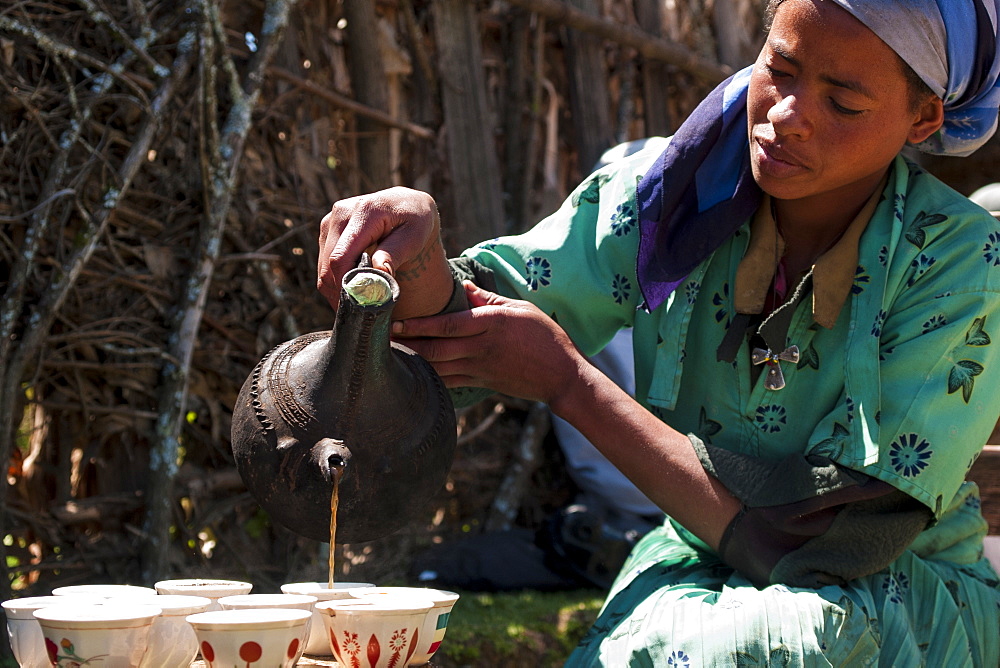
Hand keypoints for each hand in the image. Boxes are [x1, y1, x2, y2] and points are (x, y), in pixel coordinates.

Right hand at [317, 187, 452, 318]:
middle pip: (329, 264)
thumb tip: (379, 270)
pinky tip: (355, 288)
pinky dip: (336, 280)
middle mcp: (341, 213)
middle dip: (342, 292)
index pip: (342, 257)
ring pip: (323, 267)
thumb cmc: (416, 221)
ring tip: (361, 301)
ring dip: (338, 288)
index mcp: (364, 212)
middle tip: (361, 312)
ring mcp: (331, 221)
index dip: (346, 285)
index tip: (360, 305)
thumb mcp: (415, 236)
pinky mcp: (327, 230)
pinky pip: (324, 263)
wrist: (407, 205)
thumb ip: (395, 252)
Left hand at [392, 282, 589, 404]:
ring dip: (413, 361)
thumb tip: (463, 288)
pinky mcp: (482, 382)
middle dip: (407, 343)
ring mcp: (481, 368)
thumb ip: (489, 299)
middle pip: (436, 347)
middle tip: (381, 338)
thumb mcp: (521, 309)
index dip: (419, 324)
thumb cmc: (545, 336)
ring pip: (439, 366)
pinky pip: (451, 381)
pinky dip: (430, 377)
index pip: (447, 324)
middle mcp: (483, 347)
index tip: (396, 320)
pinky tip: (414, 373)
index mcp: (492, 324)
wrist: (562, 375)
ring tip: (390, 356)